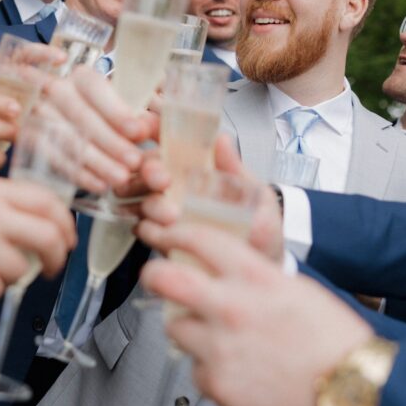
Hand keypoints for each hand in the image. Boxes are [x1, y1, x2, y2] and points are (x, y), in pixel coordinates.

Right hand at [39, 65, 158, 192]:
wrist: (63, 119)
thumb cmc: (103, 113)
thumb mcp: (121, 106)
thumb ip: (137, 115)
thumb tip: (152, 127)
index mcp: (81, 76)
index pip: (96, 88)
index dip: (118, 111)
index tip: (140, 132)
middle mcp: (56, 91)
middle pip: (82, 116)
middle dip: (111, 141)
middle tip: (135, 162)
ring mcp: (39, 115)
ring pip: (69, 140)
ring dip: (97, 162)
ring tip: (122, 178)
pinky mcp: (31, 140)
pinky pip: (54, 159)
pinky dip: (79, 174)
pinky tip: (101, 185)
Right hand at [136, 135, 284, 261]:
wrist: (263, 275)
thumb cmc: (263, 233)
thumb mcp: (258, 197)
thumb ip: (236, 171)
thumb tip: (221, 139)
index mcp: (202, 169)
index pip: (170, 141)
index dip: (154, 130)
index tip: (151, 130)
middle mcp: (180, 188)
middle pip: (148, 167)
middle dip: (150, 170)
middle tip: (163, 181)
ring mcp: (169, 213)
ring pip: (143, 198)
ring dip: (152, 204)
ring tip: (173, 216)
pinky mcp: (164, 240)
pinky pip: (142, 228)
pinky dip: (145, 227)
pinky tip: (157, 231)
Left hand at [140, 225, 373, 405]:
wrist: (356, 392)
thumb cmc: (336, 342)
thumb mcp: (296, 289)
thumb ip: (255, 277)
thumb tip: (228, 272)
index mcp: (255, 277)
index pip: (197, 238)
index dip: (174, 233)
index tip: (166, 235)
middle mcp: (231, 308)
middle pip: (165, 278)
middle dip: (153, 273)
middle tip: (155, 275)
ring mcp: (220, 347)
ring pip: (175, 327)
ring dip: (187, 328)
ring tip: (211, 335)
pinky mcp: (218, 384)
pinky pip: (197, 369)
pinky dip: (210, 368)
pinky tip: (235, 369)